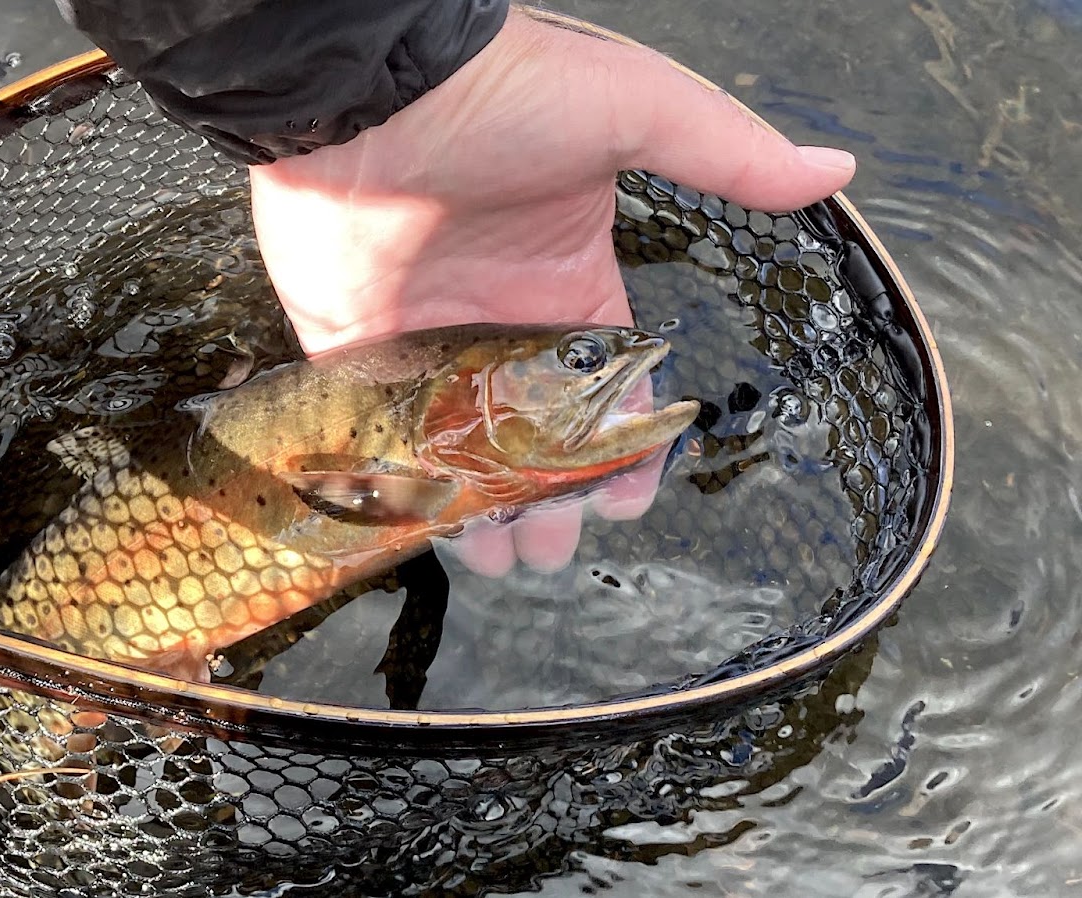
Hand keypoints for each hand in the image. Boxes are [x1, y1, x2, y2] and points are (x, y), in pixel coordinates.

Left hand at [248, 8, 855, 574]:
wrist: (373, 86)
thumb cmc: (504, 88)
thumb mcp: (635, 109)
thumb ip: (726, 153)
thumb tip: (833, 169)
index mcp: (568, 279)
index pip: (610, 386)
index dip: (625, 449)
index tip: (630, 501)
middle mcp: (501, 320)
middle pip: (537, 436)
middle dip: (554, 499)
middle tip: (555, 544)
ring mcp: (428, 339)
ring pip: (465, 450)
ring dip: (484, 508)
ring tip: (503, 554)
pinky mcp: (356, 352)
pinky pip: (385, 434)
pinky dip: (407, 483)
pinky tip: (430, 528)